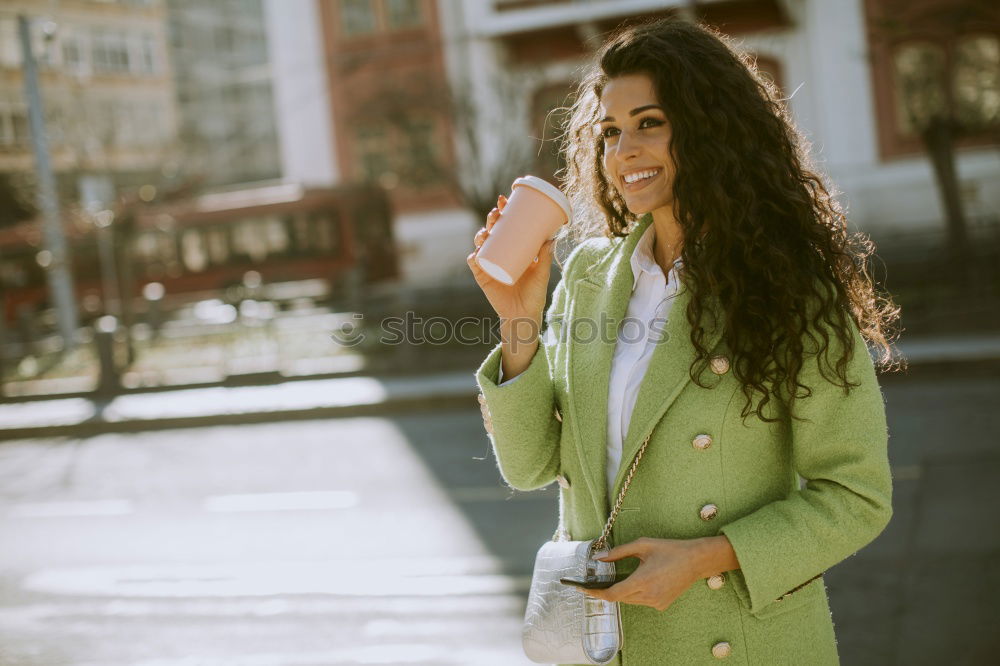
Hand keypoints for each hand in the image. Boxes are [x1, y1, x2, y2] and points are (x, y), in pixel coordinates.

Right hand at [467, 192, 555, 325]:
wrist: (524, 315)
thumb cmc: (534, 294)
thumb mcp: (542, 273)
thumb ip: (545, 257)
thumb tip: (553, 236)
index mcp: (512, 249)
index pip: (505, 225)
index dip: (502, 211)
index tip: (504, 199)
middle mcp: (499, 253)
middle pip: (491, 231)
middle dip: (491, 219)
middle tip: (497, 213)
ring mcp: (489, 264)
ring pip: (481, 244)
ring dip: (481, 234)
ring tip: (488, 230)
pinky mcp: (483, 277)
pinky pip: (475, 265)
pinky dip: (474, 258)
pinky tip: (476, 252)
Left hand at [582, 537, 703, 611]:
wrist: (696, 561)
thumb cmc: (669, 550)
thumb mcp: (642, 545)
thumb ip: (618, 552)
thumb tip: (599, 557)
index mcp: (642, 580)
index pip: (612, 594)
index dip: (596, 593)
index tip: (584, 589)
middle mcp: (648, 595)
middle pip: (620, 598)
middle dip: (608, 590)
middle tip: (597, 582)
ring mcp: (656, 602)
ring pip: (630, 600)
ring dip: (623, 591)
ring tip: (620, 578)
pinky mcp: (662, 605)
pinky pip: (642, 601)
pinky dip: (636, 593)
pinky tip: (641, 581)